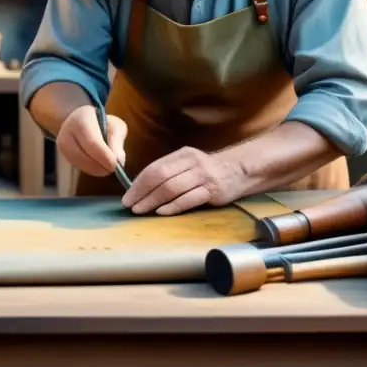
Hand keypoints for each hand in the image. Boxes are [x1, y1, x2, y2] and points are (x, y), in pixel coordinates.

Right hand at [56, 105, 126, 177]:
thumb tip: (119, 161)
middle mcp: (67, 130)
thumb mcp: (115, 125)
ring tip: (108, 166)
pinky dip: (91, 169)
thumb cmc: (102, 122)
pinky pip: (79, 166)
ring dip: (96, 169)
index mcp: (81, 118)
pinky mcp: (63, 154)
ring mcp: (62, 143)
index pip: (92, 142)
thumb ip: (117, 141)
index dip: (104, 156)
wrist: (82, 119)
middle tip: (114, 169)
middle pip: (84, 155)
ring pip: (80, 164)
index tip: (116, 166)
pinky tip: (99, 165)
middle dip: (101, 166)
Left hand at [122, 146, 238, 215]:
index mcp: (182, 155)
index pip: (154, 168)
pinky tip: (161, 212)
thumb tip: (141, 189)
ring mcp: (202, 176)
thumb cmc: (207, 171)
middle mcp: (191, 162)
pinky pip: (189, 198)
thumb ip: (169, 172)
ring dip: (153, 200)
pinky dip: (173, 206)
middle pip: (160, 176)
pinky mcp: (213, 190)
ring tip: (141, 210)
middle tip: (130, 205)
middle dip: (142, 192)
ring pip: (172, 187)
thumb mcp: (188, 164)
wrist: (239, 170)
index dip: (138, 183)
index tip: (127, 197)